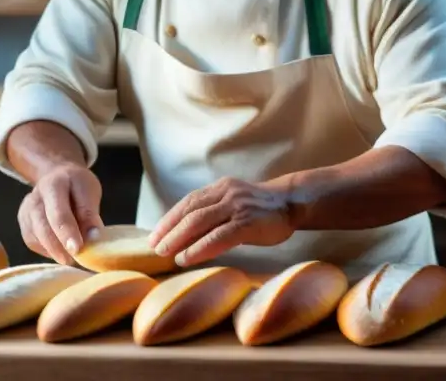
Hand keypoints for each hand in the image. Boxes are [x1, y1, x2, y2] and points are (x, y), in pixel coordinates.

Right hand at [17, 159, 102, 264]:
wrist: (57, 175)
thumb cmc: (77, 186)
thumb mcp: (89, 191)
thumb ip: (90, 213)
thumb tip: (94, 238)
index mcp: (54, 184)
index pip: (58, 212)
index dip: (68, 233)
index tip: (78, 249)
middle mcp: (34, 197)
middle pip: (42, 227)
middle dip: (58, 246)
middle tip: (74, 260)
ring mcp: (25, 210)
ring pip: (34, 237)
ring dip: (53, 251)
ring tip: (71, 257)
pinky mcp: (23, 223)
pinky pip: (32, 242)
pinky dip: (46, 250)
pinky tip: (60, 251)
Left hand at [148, 177, 294, 267]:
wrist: (292, 202)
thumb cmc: (260, 209)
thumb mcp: (234, 204)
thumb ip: (214, 214)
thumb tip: (186, 235)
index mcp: (220, 188)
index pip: (188, 202)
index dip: (169, 219)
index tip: (154, 236)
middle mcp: (225, 193)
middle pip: (190, 212)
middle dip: (169, 231)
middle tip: (154, 248)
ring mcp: (237, 207)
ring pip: (200, 221)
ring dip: (179, 239)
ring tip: (166, 254)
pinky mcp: (248, 222)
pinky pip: (219, 235)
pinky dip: (200, 247)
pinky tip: (187, 258)